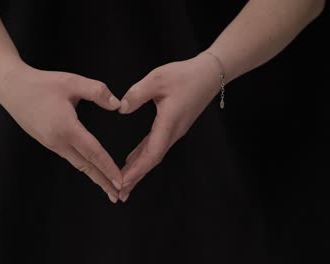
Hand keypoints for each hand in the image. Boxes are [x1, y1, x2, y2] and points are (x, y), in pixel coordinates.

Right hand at [0, 63, 122, 202]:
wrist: (11, 87)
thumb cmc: (41, 83)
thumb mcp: (72, 82)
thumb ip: (98, 91)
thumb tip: (117, 105)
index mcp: (66, 128)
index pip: (93, 153)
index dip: (108, 168)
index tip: (120, 181)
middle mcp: (58, 141)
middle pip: (86, 166)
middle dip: (103, 182)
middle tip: (119, 196)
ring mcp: (51, 144)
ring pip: (77, 163)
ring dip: (94, 175)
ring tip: (108, 186)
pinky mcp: (46, 141)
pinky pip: (69, 157)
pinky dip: (84, 165)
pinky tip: (90, 167)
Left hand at [117, 52, 223, 201]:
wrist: (209, 74)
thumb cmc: (185, 75)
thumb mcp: (158, 79)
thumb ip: (138, 94)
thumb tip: (121, 108)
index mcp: (168, 123)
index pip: (152, 153)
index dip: (137, 170)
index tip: (123, 183)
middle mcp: (172, 132)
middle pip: (152, 160)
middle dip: (136, 177)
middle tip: (120, 194)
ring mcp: (174, 131)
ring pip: (154, 155)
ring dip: (139, 169)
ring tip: (124, 184)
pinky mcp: (173, 126)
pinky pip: (155, 146)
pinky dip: (143, 157)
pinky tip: (133, 160)